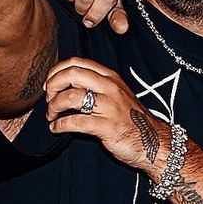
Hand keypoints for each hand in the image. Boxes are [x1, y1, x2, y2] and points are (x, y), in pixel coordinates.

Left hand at [44, 58, 167, 175]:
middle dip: (53, 85)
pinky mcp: (107, 126)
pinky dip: (60, 125)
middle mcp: (110, 87)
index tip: (50, 84)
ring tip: (51, 116)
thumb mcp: (116, 94)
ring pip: (71, 97)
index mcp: (110, 77)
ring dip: (54, 107)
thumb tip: (65, 84)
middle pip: (71, 75)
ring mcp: (109, 106)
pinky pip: (75, 122)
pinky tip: (56, 128)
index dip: (57, 71)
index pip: (77, 62)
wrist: (153, 141)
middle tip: (48, 98)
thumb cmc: (131, 119)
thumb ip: (96, 85)